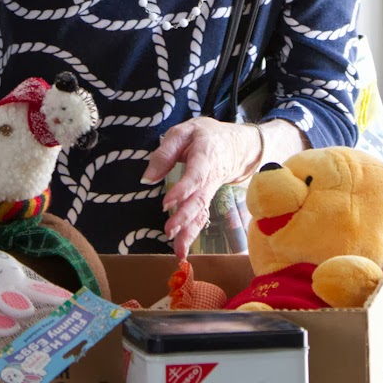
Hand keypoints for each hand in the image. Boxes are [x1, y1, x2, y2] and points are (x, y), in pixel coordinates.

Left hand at [140, 117, 263, 258]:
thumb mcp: (183, 132)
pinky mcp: (207, 199)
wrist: (235, 144)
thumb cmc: (204, 135)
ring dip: (189, 232)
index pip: (195, 175)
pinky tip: (182, 250)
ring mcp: (210, 191)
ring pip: (201, 213)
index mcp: (205, 156)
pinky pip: (201, 217)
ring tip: (177, 251)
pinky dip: (192, 234)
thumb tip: (147, 179)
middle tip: (168, 231)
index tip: (166, 203)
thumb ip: (165, 153)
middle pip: (199, 200)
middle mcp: (210, 178)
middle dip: (184, 217)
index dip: (183, 190)